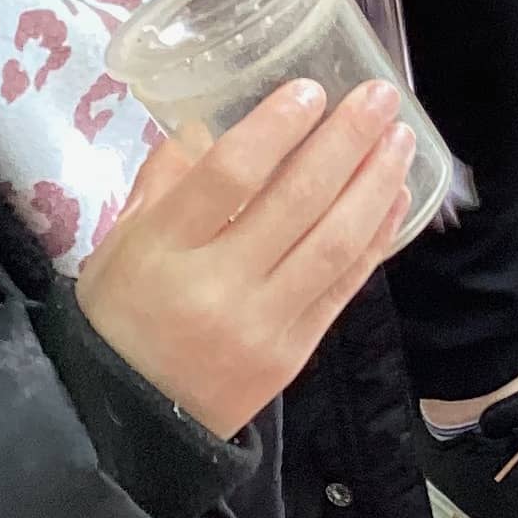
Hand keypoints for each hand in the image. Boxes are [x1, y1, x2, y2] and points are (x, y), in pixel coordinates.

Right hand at [77, 79, 413, 438]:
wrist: (125, 428)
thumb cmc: (119, 317)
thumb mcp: (118, 244)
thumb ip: (163, 181)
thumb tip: (208, 119)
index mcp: (162, 251)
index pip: (228, 177)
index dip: (275, 129)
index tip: (311, 89)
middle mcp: (216, 286)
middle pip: (295, 201)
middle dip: (346, 141)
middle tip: (379, 95)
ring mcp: (260, 324)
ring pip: (333, 243)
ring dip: (374, 183)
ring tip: (400, 137)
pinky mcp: (292, 355)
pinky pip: (343, 287)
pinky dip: (376, 237)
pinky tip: (397, 195)